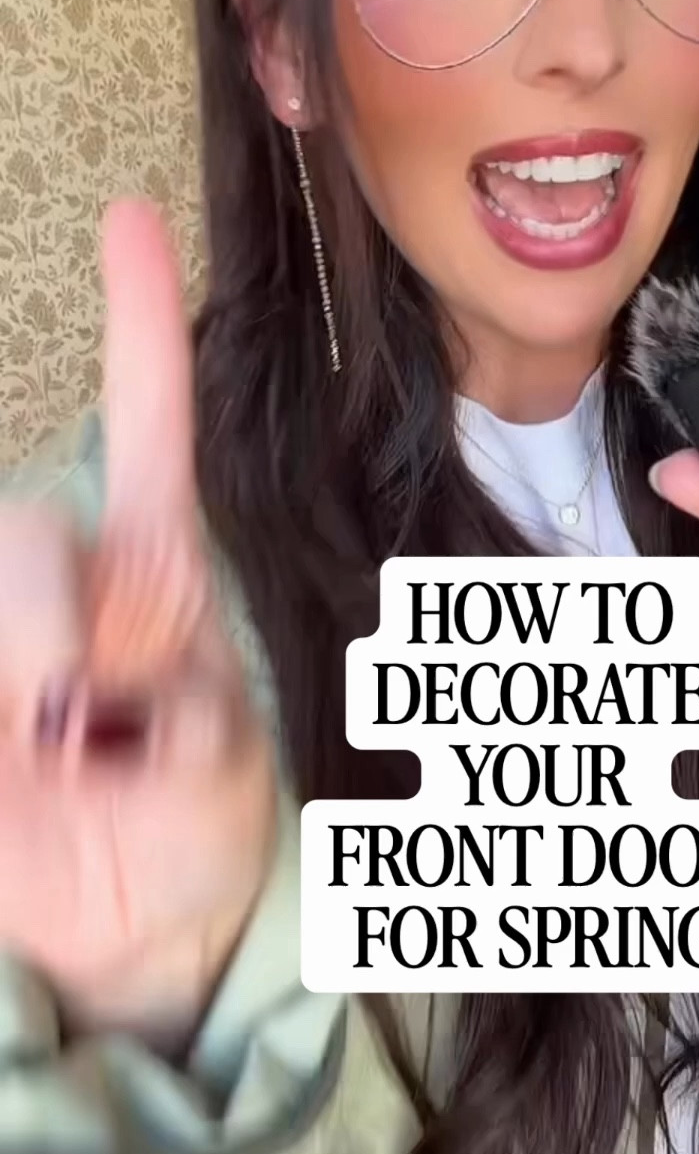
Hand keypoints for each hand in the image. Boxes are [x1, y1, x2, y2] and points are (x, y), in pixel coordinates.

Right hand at [0, 202, 276, 1048]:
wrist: (135, 933)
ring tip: (54, 760)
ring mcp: (2, 648)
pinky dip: (6, 712)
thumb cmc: (196, 834)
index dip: (140, 324)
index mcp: (157, 577)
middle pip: (20, 532)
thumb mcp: (223, 776)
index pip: (149, 428)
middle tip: (77, 720)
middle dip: (42, 618)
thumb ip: (181, 729)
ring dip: (18, 652)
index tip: (131, 220)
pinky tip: (28, 745)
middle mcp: (66, 594)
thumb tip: (77, 716)